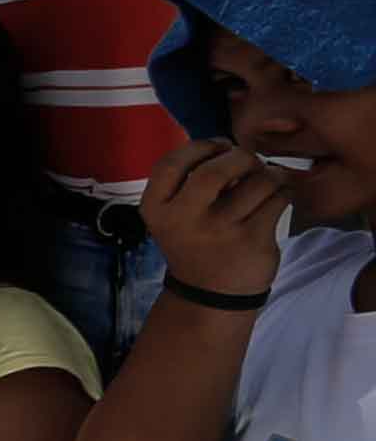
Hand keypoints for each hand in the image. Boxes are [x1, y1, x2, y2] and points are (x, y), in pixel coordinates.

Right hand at [139, 138, 293, 298]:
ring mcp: (219, 231)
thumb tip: (228, 146)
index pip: (171, 163)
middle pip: (216, 168)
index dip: (200, 147)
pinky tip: (277, 197)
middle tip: (249, 163)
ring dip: (269, 174)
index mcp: (156, 208)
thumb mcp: (174, 215)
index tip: (218, 148)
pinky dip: (284, 191)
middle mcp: (183, 219)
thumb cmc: (194, 243)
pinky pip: (278, 199)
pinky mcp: (252, 240)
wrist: (210, 295)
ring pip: (257, 181)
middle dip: (241, 157)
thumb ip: (187, 181)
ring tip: (268, 181)